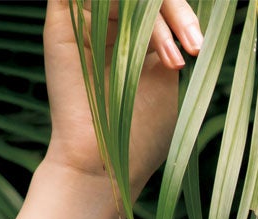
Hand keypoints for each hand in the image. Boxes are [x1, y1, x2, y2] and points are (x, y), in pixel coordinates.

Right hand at [39, 0, 202, 201]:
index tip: (196, 45)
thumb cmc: (140, 136)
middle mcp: (109, 25)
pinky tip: (136, 17)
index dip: (180, 14)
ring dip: (152, 13)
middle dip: (174, 10)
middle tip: (192, 42)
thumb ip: (168, 39)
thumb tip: (185, 10)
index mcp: (134, 38)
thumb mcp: (165, 81)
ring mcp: (85, 20)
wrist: (103, 164)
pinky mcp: (62, 20)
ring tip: (170, 56)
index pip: (159, 5)